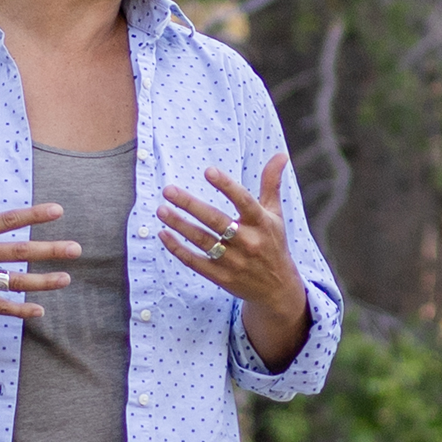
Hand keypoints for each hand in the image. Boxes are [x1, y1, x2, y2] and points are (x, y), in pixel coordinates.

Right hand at [0, 156, 78, 319]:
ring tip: (66, 279)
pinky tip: (40, 311)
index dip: (33, 215)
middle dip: (49, 250)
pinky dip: (18, 310)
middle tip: (76, 250)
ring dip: (42, 282)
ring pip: (13, 281)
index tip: (58, 211)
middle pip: (19, 251)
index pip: (8, 220)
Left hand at [156, 153, 307, 319]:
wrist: (277, 287)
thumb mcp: (275, 214)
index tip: (208, 171)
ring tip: (161, 210)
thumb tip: (281, 154)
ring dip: (180, 225)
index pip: (244, 201)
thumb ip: (272, 183)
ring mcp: (234, 261)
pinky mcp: (221, 277)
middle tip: (168, 190)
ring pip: (202, 241)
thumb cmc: (273, 242)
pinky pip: (195, 262)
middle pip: (216, 220)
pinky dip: (178, 249)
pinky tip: (163, 235)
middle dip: (191, 204)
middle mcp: (248, 242)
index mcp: (262, 223)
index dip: (226, 186)